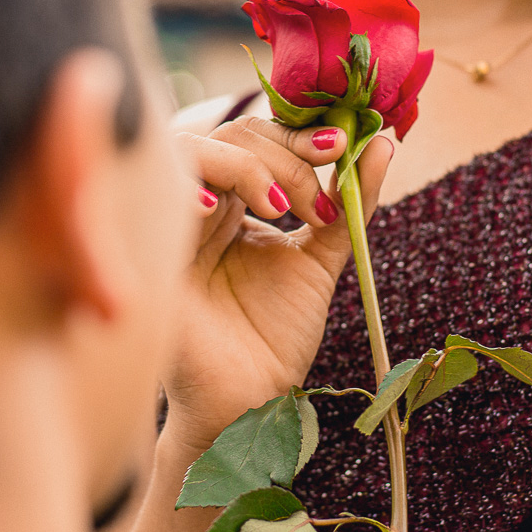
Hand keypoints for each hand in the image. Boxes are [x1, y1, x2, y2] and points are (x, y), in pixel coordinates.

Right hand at [165, 116, 392, 453]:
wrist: (247, 399)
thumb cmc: (276, 336)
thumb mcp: (320, 256)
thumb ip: (349, 200)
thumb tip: (383, 141)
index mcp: (232, 200)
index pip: (259, 136)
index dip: (299, 133)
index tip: (342, 147)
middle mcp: (199, 202)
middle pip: (231, 135)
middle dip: (285, 153)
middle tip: (316, 202)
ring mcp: (172, 221)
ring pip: (194, 150)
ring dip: (247, 166)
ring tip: (282, 209)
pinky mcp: (149, 246)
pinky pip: (158, 195)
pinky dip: (188, 188)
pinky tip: (215, 209)